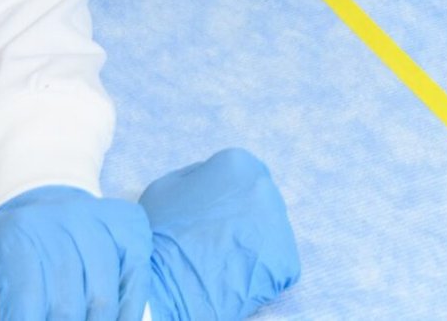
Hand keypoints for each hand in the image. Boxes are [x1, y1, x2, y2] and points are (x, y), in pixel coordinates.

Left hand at [0, 184, 151, 320]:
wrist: (54, 190)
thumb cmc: (10, 234)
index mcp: (20, 238)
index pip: (27, 307)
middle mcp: (64, 228)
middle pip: (67, 309)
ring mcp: (102, 228)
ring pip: (102, 303)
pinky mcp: (130, 231)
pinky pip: (133, 287)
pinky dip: (123, 315)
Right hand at [141, 148, 300, 320]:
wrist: (163, 283)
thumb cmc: (159, 232)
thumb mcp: (167, 186)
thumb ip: (197, 174)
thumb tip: (212, 177)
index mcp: (238, 163)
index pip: (242, 175)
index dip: (227, 198)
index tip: (212, 217)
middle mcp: (265, 187)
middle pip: (260, 201)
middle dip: (244, 218)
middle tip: (219, 239)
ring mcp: (279, 223)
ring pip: (270, 232)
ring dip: (253, 243)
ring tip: (227, 259)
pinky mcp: (286, 259)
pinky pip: (278, 263)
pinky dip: (261, 270)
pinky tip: (238, 274)